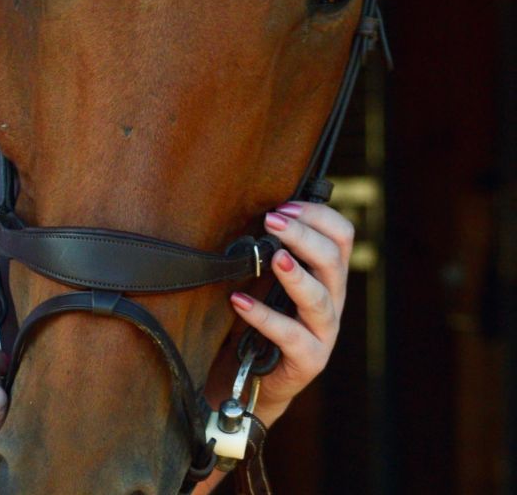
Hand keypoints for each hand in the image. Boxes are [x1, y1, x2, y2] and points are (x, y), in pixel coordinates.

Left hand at [205, 201, 353, 424]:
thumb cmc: (260, 313)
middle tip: (271, 221)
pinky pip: (291, 337)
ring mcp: (323, 332)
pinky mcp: (308, 360)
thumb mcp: (269, 275)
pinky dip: (264, 317)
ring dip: (296, 275)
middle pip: (332, 260)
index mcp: (327, 274)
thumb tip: (249, 207)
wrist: (253, 376)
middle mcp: (332, 300)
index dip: (317, 215)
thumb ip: (269, 246)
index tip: (284, 206)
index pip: (341, 235)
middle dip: (302, 236)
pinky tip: (240, 301)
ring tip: (275, 258)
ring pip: (320, 299)